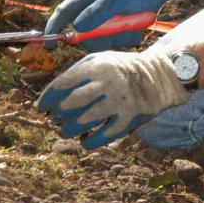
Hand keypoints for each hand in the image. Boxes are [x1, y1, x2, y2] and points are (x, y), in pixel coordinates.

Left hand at [36, 47, 188, 149]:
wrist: (160, 76)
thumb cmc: (120, 69)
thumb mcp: (100, 60)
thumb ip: (76, 75)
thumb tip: (47, 100)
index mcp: (97, 66)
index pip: (62, 84)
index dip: (48, 98)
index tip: (43, 106)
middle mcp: (108, 83)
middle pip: (70, 104)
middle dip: (57, 114)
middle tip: (56, 118)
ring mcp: (120, 101)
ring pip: (84, 122)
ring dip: (69, 130)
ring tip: (66, 131)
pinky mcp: (130, 118)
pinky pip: (103, 136)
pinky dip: (89, 142)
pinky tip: (85, 140)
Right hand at [44, 0, 190, 50]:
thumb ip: (97, 12)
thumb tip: (75, 27)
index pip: (63, 13)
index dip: (54, 29)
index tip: (50, 45)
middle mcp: (88, 6)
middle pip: (80, 33)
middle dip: (99, 39)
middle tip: (120, 35)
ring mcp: (99, 16)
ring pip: (97, 39)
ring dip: (115, 39)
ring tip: (132, 30)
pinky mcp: (110, 25)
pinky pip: (110, 40)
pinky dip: (122, 39)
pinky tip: (134, 32)